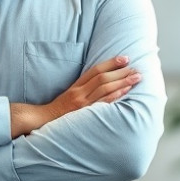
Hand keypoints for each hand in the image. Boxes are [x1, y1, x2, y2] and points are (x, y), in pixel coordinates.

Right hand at [10, 56, 139, 136]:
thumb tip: (101, 83)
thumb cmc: (58, 111)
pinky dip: (115, 96)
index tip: (124, 58)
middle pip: (103, 78)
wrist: (43, 122)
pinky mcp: (85, 114)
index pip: (95, 70)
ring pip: (105, 88)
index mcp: (76, 86)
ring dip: (123, 82)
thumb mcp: (69, 95)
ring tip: (137, 78)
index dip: (111, 63)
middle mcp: (80, 92)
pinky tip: (126, 91)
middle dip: (121, 72)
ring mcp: (82, 103)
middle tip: (137, 68)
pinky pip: (102, 103)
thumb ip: (83, 89)